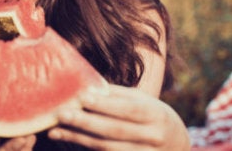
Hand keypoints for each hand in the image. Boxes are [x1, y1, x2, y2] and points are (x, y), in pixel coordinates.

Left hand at [47, 84, 189, 150]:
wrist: (177, 145)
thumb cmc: (152, 116)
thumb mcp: (142, 101)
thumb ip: (117, 95)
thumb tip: (86, 86)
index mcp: (157, 115)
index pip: (129, 110)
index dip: (106, 105)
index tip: (83, 98)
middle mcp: (154, 137)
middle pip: (115, 131)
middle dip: (86, 123)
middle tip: (61, 114)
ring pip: (108, 147)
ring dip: (78, 138)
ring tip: (54, 131)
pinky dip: (85, 147)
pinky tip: (66, 139)